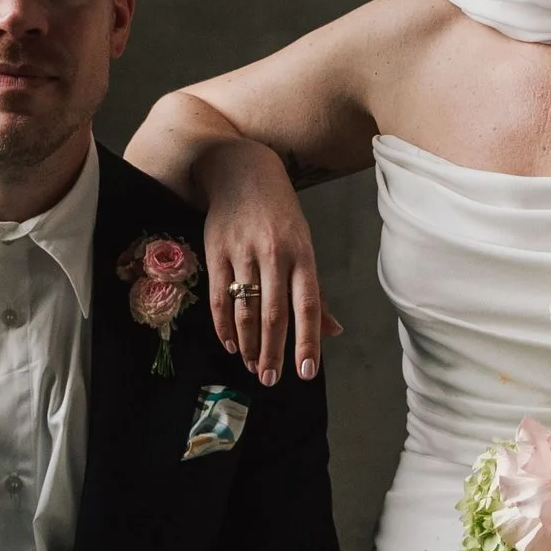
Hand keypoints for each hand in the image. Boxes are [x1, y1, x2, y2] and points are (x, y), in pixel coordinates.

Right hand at [202, 134, 341, 383]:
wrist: (243, 171)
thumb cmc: (280, 214)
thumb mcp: (303, 245)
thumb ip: (314, 291)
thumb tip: (334, 331)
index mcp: (302, 253)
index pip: (308, 305)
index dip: (307, 340)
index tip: (306, 371)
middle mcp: (274, 253)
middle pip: (273, 314)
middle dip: (272, 352)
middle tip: (270, 380)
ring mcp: (243, 252)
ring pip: (245, 309)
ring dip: (247, 344)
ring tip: (250, 366)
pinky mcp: (216, 251)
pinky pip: (217, 297)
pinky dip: (223, 325)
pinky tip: (229, 342)